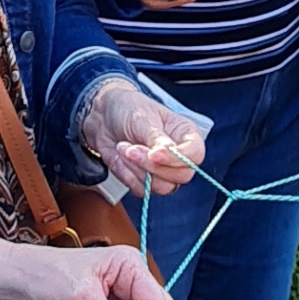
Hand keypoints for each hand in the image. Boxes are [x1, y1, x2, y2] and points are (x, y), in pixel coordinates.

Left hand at [77, 73, 205, 197]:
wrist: (103, 117)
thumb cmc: (128, 109)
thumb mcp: (143, 118)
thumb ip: (157, 138)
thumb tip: (167, 153)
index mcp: (186, 135)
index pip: (195, 154)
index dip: (176, 158)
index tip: (154, 153)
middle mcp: (178, 155)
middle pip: (182, 175)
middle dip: (152, 166)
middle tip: (132, 150)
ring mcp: (163, 170)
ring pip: (162, 187)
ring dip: (137, 170)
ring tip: (123, 149)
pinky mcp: (146, 181)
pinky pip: (142, 190)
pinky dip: (127, 175)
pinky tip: (120, 158)